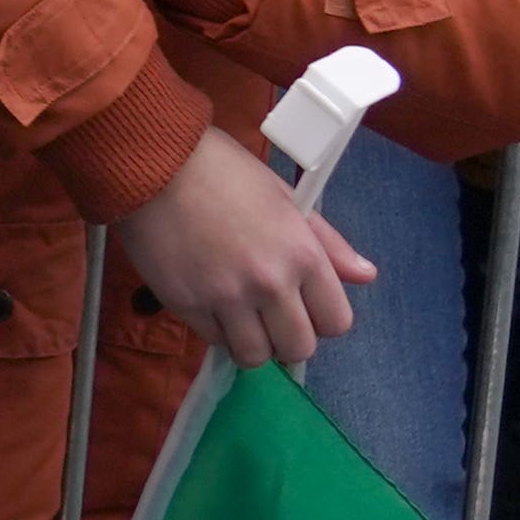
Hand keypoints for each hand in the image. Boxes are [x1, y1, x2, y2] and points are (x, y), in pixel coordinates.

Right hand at [114, 127, 371, 368]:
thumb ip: (327, 242)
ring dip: (251, 343)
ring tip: (238, 318)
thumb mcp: (285, 198)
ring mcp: (226, 298)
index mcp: (302, 254)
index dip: (321, 318)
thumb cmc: (223, 171)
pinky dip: (216, 330)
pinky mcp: (186, 305)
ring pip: (255, 356)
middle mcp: (270, 283)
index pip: (336, 322)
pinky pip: (214, 341)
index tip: (302, 306)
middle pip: (298, 348)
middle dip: (287, 338)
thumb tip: (366, 276)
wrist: (154, 163)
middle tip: (269, 317)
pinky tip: (209, 303)